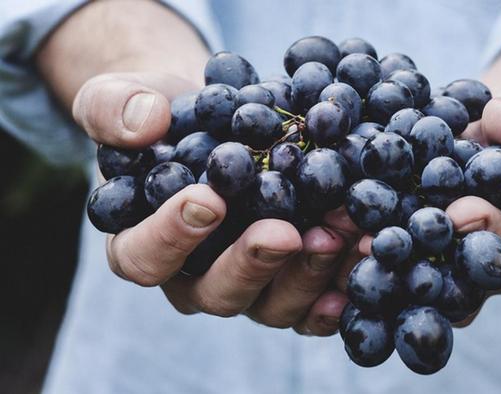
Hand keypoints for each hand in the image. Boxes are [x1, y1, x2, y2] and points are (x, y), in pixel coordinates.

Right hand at [73, 72, 351, 334]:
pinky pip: (315, 302)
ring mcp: (249, 285)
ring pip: (273, 304)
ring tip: (340, 233)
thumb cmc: (163, 116)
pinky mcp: (292, 282)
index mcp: (142, 244)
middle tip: (285, 232)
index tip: (208, 199)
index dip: (171, 237)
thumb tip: (145, 122)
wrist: (218, 120)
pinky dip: (341, 285)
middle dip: (253, 264)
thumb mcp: (122, 98)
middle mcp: (194, 278)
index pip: (144, 257)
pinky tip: (365, 258)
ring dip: (309, 273)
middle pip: (217, 293)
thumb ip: (114, 108)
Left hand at [350, 94, 500, 325]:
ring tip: (338, 235)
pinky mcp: (392, 261)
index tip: (461, 209)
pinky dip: (342, 249)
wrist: (476, 140)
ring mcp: (428, 274)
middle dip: (415, 263)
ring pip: (401, 285)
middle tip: (381, 241)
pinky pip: (369, 265)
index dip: (490, 236)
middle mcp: (470, 278)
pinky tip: (316, 229)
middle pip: (448, 289)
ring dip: (368, 264)